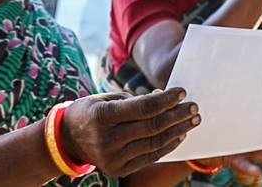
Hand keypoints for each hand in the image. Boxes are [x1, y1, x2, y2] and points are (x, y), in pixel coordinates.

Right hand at [60, 87, 198, 177]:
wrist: (67, 139)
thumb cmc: (92, 111)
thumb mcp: (107, 99)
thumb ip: (135, 100)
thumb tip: (164, 99)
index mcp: (102, 116)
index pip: (143, 108)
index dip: (166, 100)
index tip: (182, 92)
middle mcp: (106, 139)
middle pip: (152, 126)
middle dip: (177, 115)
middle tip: (194, 107)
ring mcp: (112, 158)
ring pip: (154, 143)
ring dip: (178, 131)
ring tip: (192, 120)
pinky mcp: (118, 169)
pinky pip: (150, 157)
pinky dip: (167, 145)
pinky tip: (179, 135)